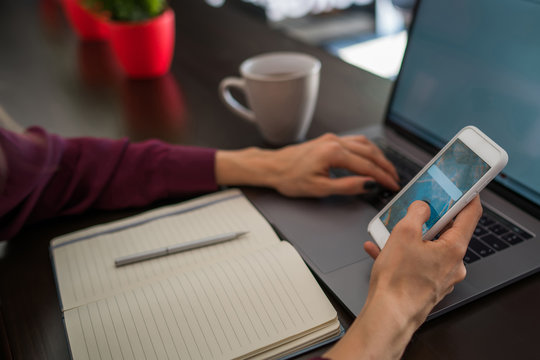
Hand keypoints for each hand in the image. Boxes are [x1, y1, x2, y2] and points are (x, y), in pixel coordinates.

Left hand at [215, 133, 398, 196]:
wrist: (272, 167)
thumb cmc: (290, 178)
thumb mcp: (320, 188)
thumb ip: (347, 186)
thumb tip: (369, 185)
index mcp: (334, 153)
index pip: (367, 166)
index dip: (383, 177)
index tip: (393, 185)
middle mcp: (335, 141)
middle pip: (370, 153)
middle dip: (385, 167)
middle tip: (395, 179)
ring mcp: (332, 138)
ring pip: (364, 144)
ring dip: (378, 156)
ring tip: (387, 169)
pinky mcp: (329, 140)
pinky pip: (355, 142)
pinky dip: (368, 150)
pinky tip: (371, 157)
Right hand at [324, 197, 481, 359]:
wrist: (388, 315)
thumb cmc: (398, 281)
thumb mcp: (403, 234)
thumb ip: (416, 213)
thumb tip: (422, 207)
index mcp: (454, 248)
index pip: (470, 214)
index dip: (467, 196)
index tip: (463, 187)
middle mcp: (453, 264)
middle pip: (446, 231)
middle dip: (428, 219)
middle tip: (415, 209)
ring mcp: (441, 276)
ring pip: (428, 247)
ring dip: (410, 237)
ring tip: (389, 233)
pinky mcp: (427, 285)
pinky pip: (417, 262)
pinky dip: (401, 254)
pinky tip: (380, 250)